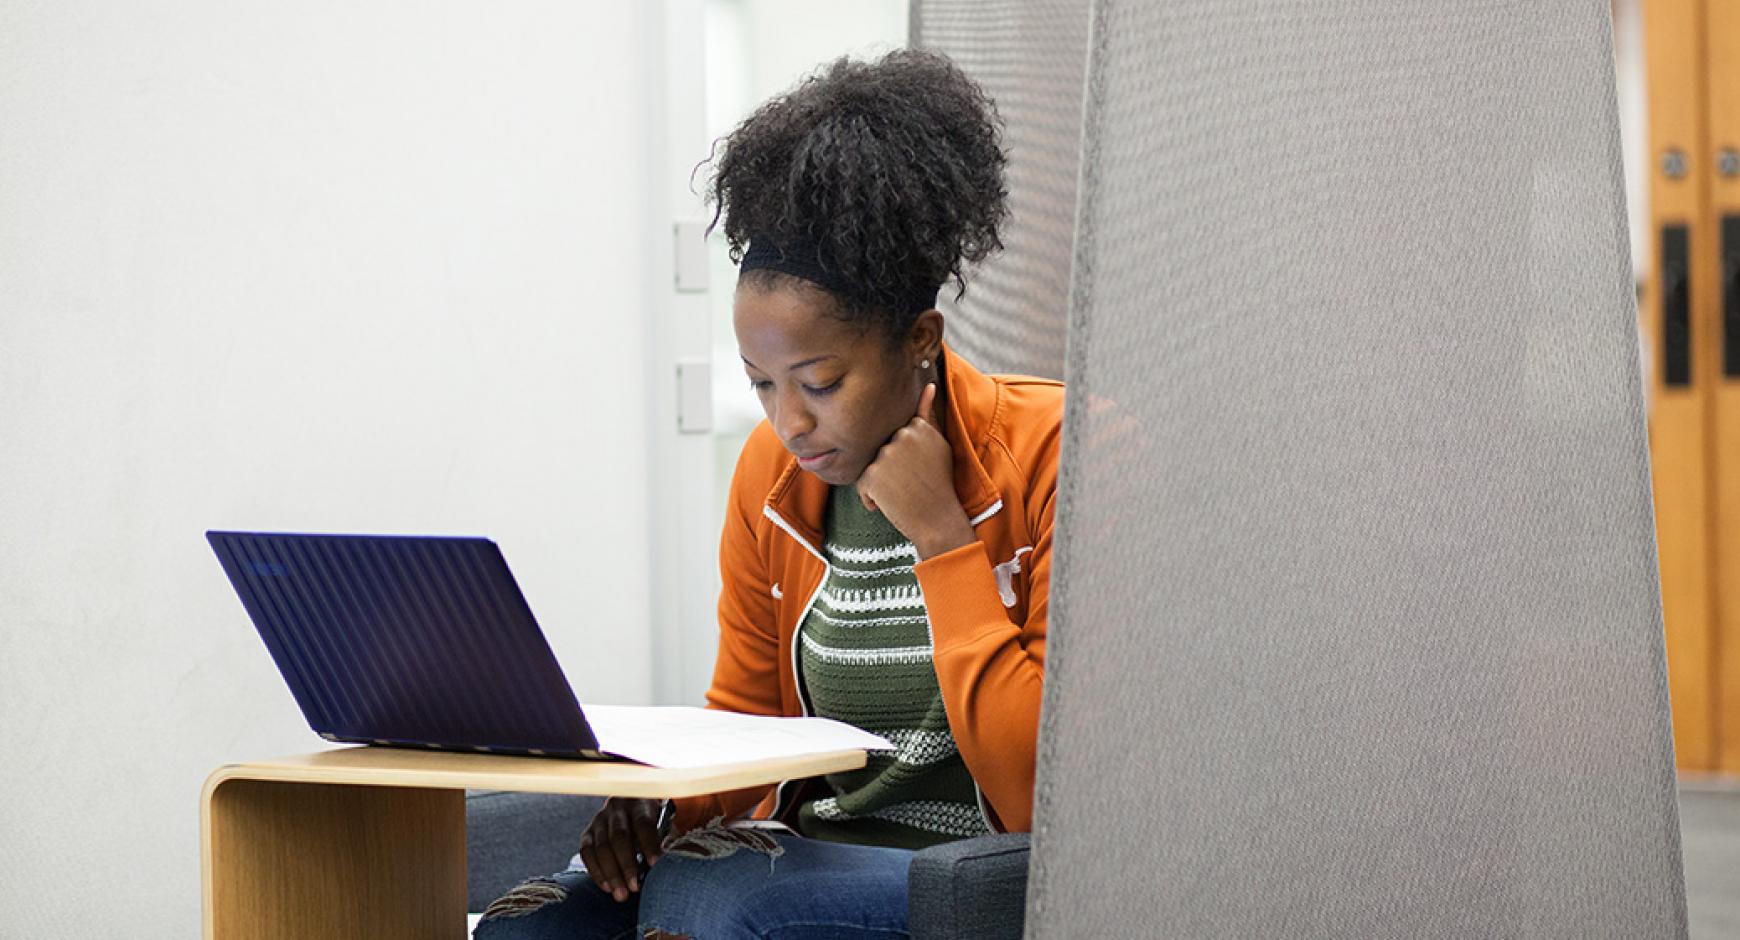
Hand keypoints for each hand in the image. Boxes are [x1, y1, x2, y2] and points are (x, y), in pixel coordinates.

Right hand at [578, 797, 664, 902]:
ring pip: (602, 847)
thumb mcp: (663, 824)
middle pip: (619, 837)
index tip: (655, 865)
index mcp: (640, 803)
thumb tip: (667, 863)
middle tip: (634, 887)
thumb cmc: (652, 821)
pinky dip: (596, 871)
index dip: (649, 844)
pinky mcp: (588, 833)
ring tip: (621, 894)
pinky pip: (587, 853)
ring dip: (611, 874)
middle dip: (627, 865)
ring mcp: (599, 820)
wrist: (632, 809)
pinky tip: (606, 887)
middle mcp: (617, 808)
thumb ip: (666, 840)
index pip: (644, 823)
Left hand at [857, 383, 975, 559]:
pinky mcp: (873, 474)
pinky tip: (889, 505)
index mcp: (917, 427)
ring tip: (902, 494)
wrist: (938, 520)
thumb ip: (928, 416)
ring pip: (871, 467)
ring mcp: (887, 454)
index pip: (895, 438)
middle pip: (881, 451)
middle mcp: (902, 436)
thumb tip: (929, 385)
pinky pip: (862, 485)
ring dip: (881, 484)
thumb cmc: (939, 484)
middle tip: (911, 485)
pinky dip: (871, 499)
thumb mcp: (939, 445)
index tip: (918, 473)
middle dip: (889, 469)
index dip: (903, 459)